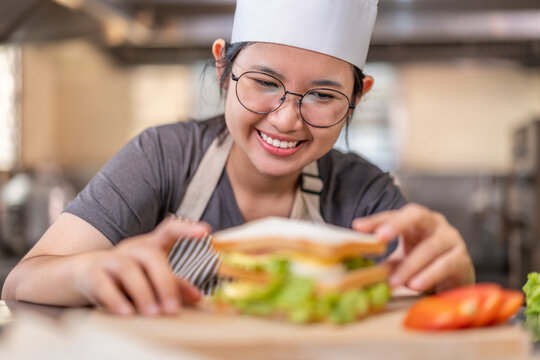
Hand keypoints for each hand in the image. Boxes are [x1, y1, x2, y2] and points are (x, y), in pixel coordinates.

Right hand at [73, 217, 210, 315]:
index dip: (186, 228)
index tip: (205, 231)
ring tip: (153, 314)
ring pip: (128, 269)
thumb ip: (175, 285)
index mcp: (149, 246)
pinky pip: (104, 285)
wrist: (84, 276)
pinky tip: (127, 313)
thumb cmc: (127, 277)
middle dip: (165, 282)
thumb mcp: (152, 279)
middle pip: (151, 256)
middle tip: (173, 310)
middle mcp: (131, 249)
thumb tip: (198, 297)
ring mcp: (110, 259)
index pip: (169, 229)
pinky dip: (116, 300)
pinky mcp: (92, 274)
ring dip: (143, 293)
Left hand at [352, 203, 474, 292]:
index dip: (376, 220)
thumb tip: (360, 270)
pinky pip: (446, 264)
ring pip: (430, 246)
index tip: (358, 227)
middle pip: (416, 215)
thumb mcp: (401, 261)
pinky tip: (415, 286)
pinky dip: (429, 275)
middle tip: (379, 238)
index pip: (394, 214)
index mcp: (416, 220)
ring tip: (394, 281)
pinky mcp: (462, 259)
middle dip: (397, 224)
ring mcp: (451, 239)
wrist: (455, 283)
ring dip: (410, 265)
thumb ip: (385, 263)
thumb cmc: (424, 266)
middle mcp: (435, 223)